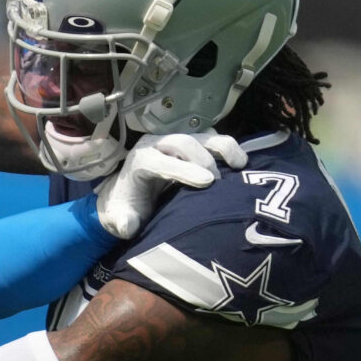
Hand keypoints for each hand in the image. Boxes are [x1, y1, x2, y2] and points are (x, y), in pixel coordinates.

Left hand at [93, 131, 245, 241]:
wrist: (131, 195)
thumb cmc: (128, 207)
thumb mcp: (121, 217)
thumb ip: (123, 221)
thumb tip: (128, 224)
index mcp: (139, 161)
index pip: (161, 162)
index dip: (184, 169)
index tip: (207, 181)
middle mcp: (156, 145)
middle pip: (182, 142)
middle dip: (203, 160)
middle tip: (218, 183)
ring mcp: (176, 142)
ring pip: (201, 136)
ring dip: (222, 147)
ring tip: (240, 165)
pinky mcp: (191, 144)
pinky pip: (211, 139)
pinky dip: (227, 148)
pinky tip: (240, 163)